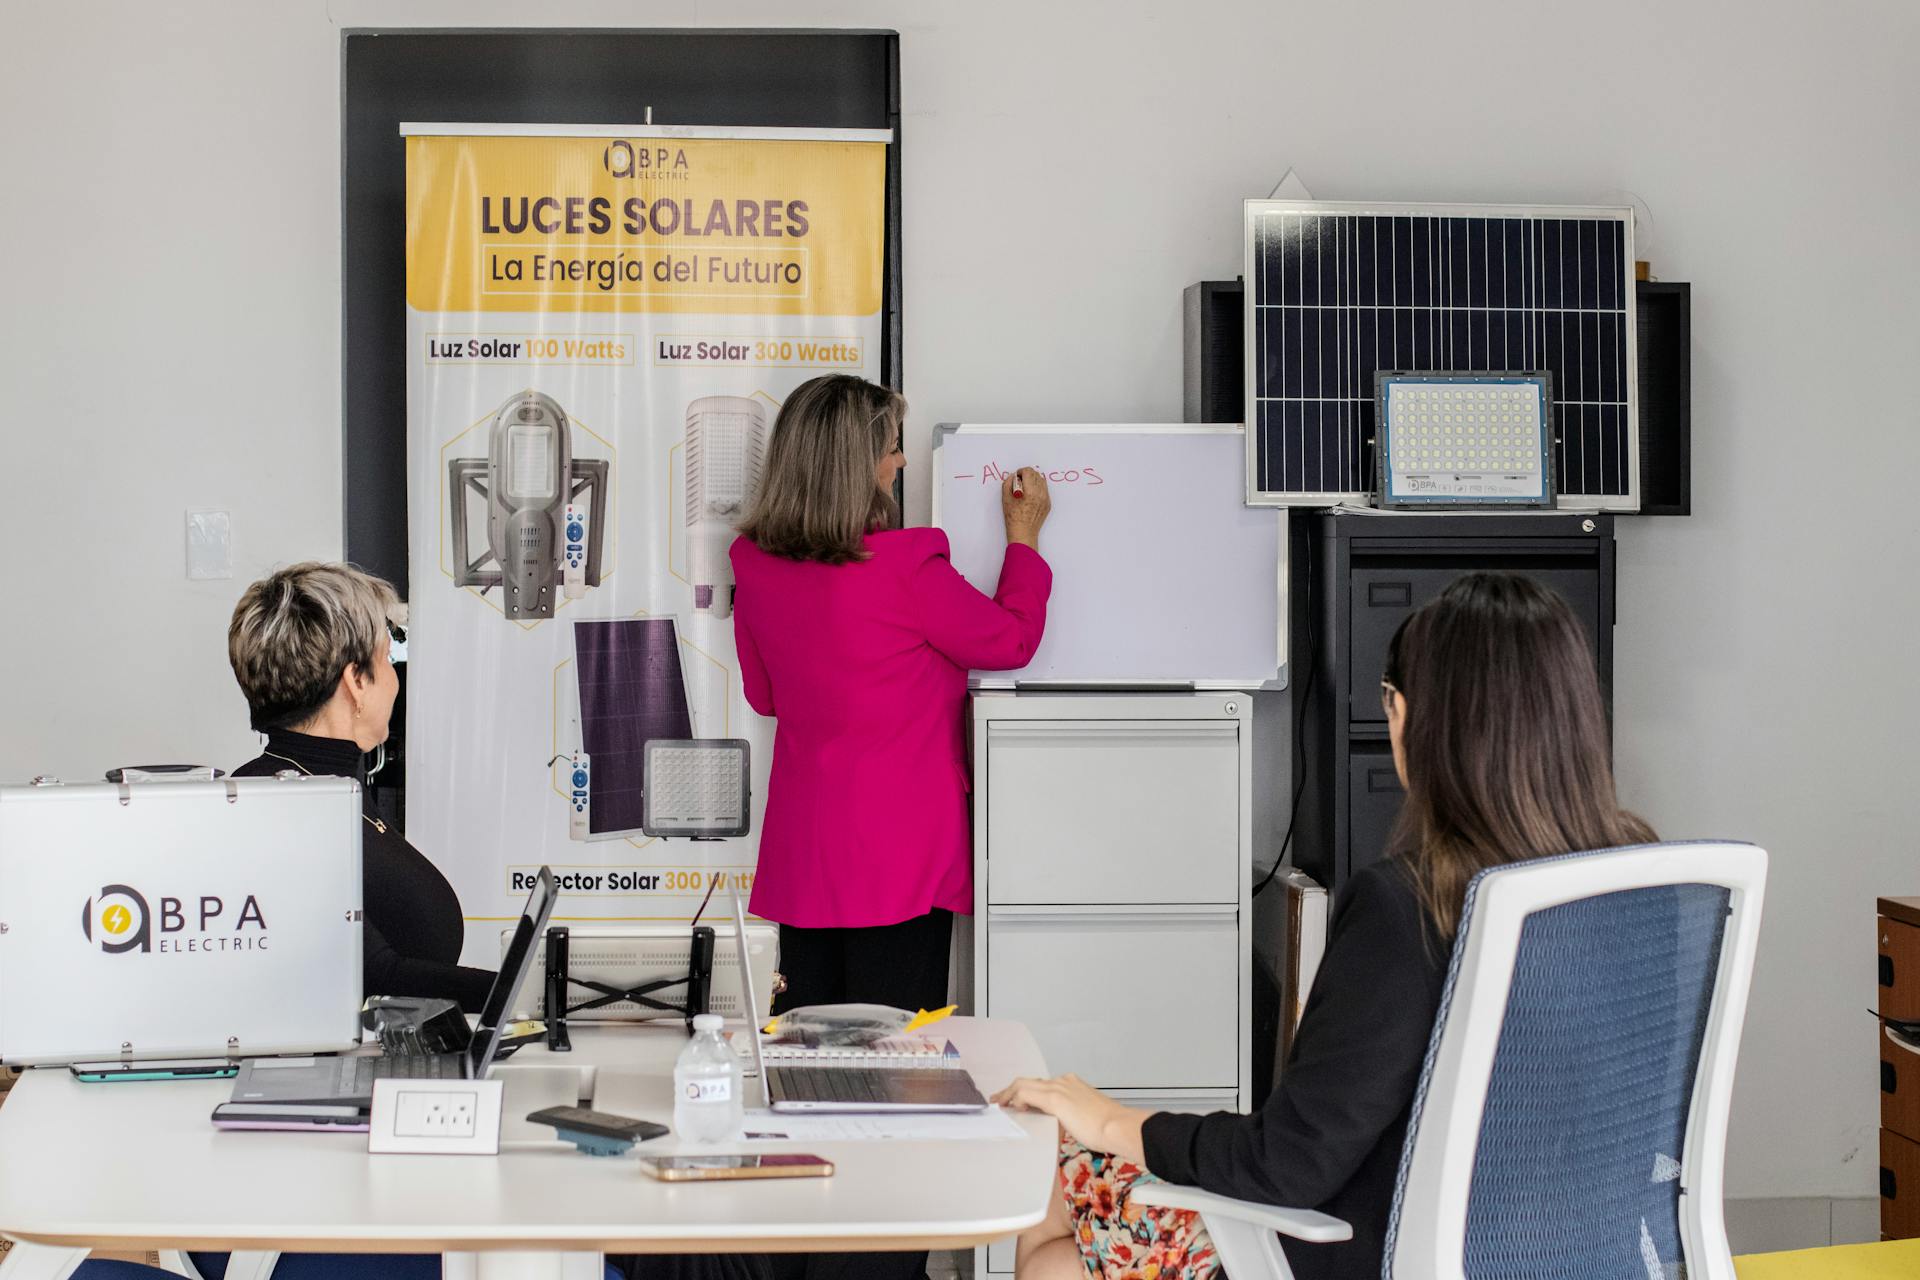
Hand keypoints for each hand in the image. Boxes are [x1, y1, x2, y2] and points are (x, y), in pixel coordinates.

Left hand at [991, 1073, 1147, 1163]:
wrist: (1117, 1126)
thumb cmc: (1109, 1126)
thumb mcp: (1088, 1116)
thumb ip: (1074, 1115)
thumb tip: (1068, 1123)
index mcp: (1073, 1084)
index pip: (1043, 1084)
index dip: (1027, 1091)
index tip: (1018, 1100)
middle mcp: (1064, 1081)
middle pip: (1030, 1081)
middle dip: (1013, 1089)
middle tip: (1001, 1099)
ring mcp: (1059, 1088)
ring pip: (1024, 1084)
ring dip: (1010, 1093)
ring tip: (999, 1103)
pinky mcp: (1055, 1099)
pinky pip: (1026, 1094)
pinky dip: (1015, 1099)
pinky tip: (1010, 1107)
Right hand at [1002, 468, 1051, 549]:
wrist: (1023, 533)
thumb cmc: (1013, 518)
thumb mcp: (1005, 499)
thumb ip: (1008, 483)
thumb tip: (1013, 476)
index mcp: (1030, 492)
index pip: (1028, 472)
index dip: (1021, 471)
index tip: (1017, 477)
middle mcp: (1041, 494)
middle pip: (1036, 474)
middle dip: (1027, 475)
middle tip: (1020, 483)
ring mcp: (1046, 499)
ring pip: (1042, 481)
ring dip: (1033, 481)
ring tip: (1025, 489)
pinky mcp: (1048, 504)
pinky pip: (1044, 490)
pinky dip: (1037, 489)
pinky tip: (1030, 497)